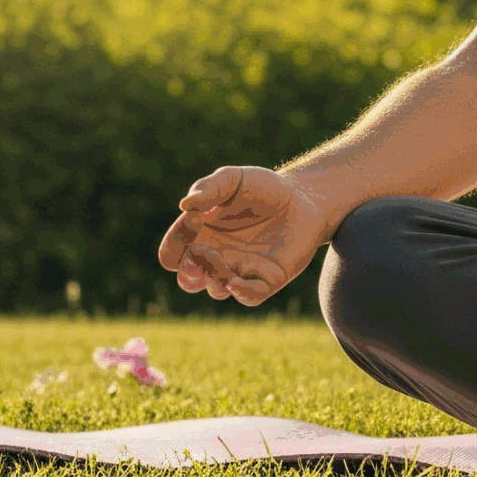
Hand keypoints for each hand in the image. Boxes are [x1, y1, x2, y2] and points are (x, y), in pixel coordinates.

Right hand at [154, 165, 330, 306]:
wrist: (305, 198)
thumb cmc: (264, 189)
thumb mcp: (234, 179)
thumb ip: (209, 188)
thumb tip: (185, 205)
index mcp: (201, 235)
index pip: (171, 253)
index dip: (175, 241)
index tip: (196, 217)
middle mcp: (217, 256)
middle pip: (186, 280)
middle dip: (187, 271)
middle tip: (200, 252)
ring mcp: (241, 270)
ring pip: (215, 290)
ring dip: (214, 277)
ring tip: (222, 257)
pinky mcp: (267, 279)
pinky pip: (248, 297)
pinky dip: (239, 292)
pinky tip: (235, 279)